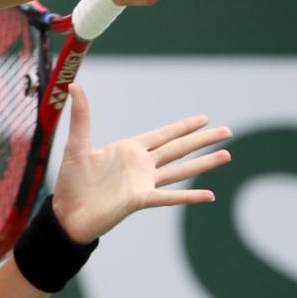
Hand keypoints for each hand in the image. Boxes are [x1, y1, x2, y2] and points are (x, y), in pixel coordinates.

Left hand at [51, 83, 231, 244]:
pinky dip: (189, 196)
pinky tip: (209, 195)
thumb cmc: (72, 181)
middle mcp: (140, 165)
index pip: (162, 135)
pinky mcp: (139, 200)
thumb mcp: (77, 144)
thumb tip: (74, 85)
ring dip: (203, 163)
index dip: (183, 126)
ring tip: (227, 155)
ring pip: (179, 170)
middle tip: (229, 131)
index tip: (204, 118)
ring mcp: (143, 183)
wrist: (67, 213)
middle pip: (178, 148)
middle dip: (203, 139)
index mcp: (128, 150)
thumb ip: (81, 115)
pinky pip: (168, 197)